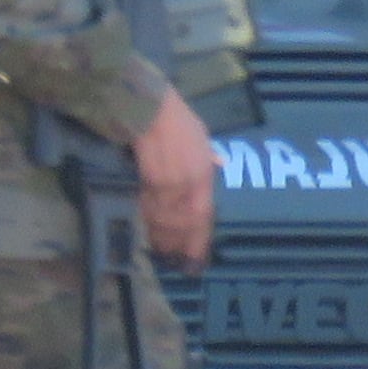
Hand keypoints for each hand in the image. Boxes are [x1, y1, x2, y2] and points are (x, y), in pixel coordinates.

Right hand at [132, 92, 218, 271]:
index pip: (204, 215)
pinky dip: (148, 219)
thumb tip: (220, 163)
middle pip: (184, 222)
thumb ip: (208, 155)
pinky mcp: (148, 178)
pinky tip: (147, 228)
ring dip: (161, 236)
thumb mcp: (200, 135)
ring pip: (165, 218)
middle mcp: (189, 183)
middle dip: (178, 244)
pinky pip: (148, 205)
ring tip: (160, 252)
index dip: (198, 239)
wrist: (150, 107)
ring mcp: (168, 182)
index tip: (195, 257)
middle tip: (174, 261)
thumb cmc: (176, 118)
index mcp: (203, 174)